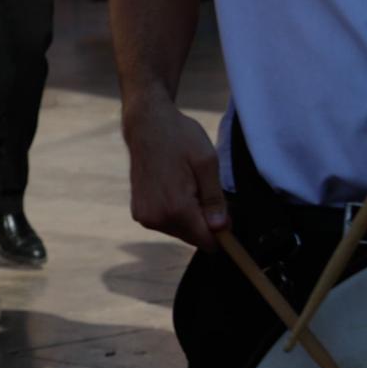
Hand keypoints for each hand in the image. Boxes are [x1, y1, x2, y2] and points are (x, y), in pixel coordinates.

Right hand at [122, 96, 227, 251]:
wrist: (146, 125)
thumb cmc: (179, 138)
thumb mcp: (207, 163)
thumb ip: (214, 199)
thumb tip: (222, 228)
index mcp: (176, 208)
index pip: (207, 241)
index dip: (223, 233)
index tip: (228, 215)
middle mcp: (156, 218)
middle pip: (194, 238)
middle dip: (205, 221)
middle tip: (204, 190)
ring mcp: (144, 216)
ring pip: (181, 231)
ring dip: (190, 216)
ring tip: (187, 185)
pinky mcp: (138, 211)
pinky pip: (166, 223)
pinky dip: (175, 212)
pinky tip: (173, 188)